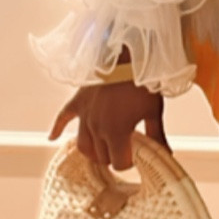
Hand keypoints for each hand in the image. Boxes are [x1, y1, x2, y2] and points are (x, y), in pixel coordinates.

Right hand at [48, 82, 170, 171]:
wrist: (126, 55)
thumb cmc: (141, 81)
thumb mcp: (154, 111)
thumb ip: (157, 135)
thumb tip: (165, 152)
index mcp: (116, 132)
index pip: (119, 163)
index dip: (129, 163)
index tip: (137, 156)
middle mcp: (97, 128)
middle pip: (101, 157)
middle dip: (113, 157)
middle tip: (124, 150)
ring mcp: (85, 116)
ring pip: (83, 145)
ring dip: (92, 151)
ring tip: (101, 151)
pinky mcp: (78, 102)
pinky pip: (63, 118)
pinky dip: (57, 129)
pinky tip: (54, 137)